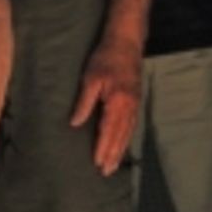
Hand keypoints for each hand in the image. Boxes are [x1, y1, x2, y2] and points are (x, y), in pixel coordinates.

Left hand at [70, 28, 142, 175]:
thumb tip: (75, 123)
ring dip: (121, 148)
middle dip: (113, 154)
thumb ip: (84, 102)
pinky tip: (123, 142)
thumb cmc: (106, 57)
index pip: (108, 130)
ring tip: (114, 163)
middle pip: (121, 135)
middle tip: (106, 172)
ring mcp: (135, 103)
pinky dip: (127, 136)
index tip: (97, 163)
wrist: (127, 40)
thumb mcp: (91, 78)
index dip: (102, 147)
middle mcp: (129, 106)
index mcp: (118, 102)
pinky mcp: (136, 99)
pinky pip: (132, 123)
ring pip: (128, 131)